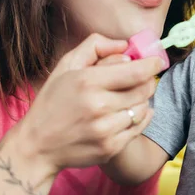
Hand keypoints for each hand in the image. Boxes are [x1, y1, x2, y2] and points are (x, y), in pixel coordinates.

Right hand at [13, 33, 162, 174]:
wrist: (37, 146)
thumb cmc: (53, 101)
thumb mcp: (66, 65)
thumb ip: (95, 46)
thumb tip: (125, 46)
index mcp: (88, 82)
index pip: (136, 72)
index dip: (152, 65)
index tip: (157, 61)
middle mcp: (98, 106)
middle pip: (144, 89)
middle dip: (148, 80)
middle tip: (142, 78)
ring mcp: (106, 130)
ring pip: (143, 108)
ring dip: (141, 100)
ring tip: (126, 97)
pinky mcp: (110, 148)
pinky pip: (139, 127)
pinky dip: (139, 117)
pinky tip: (127, 112)